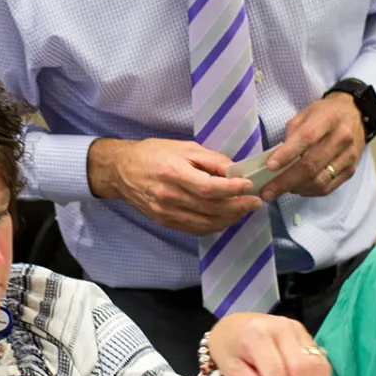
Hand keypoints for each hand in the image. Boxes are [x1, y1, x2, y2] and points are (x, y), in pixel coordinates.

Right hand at [88, 138, 261, 235]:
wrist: (121, 170)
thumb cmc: (153, 153)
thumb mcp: (183, 147)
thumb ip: (211, 160)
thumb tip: (235, 171)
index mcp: (173, 173)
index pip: (209, 188)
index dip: (232, 190)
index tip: (249, 186)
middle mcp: (168, 196)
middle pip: (211, 208)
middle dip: (238, 206)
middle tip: (255, 202)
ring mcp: (165, 212)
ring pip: (205, 223)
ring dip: (230, 219)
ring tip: (244, 210)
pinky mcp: (164, 221)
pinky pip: (195, 228)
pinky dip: (214, 225)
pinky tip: (225, 218)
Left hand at [204, 313, 332, 375]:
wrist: (234, 324)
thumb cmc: (229, 347)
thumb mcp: (231, 368)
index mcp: (257, 334)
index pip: (276, 370)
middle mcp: (281, 327)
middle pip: (301, 367)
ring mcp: (296, 329)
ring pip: (316, 365)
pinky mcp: (306, 334)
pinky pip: (320, 361)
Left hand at [260, 94, 365, 198]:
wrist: (356, 115)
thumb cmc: (325, 113)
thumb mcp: (305, 113)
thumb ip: (291, 133)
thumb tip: (277, 159)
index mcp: (328, 118)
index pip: (306, 138)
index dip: (287, 154)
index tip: (270, 167)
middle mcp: (342, 138)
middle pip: (311, 165)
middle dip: (286, 181)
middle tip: (267, 192)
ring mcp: (349, 156)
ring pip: (319, 181)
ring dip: (296, 188)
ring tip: (279, 189)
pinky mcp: (351, 170)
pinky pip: (327, 187)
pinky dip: (308, 191)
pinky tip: (296, 188)